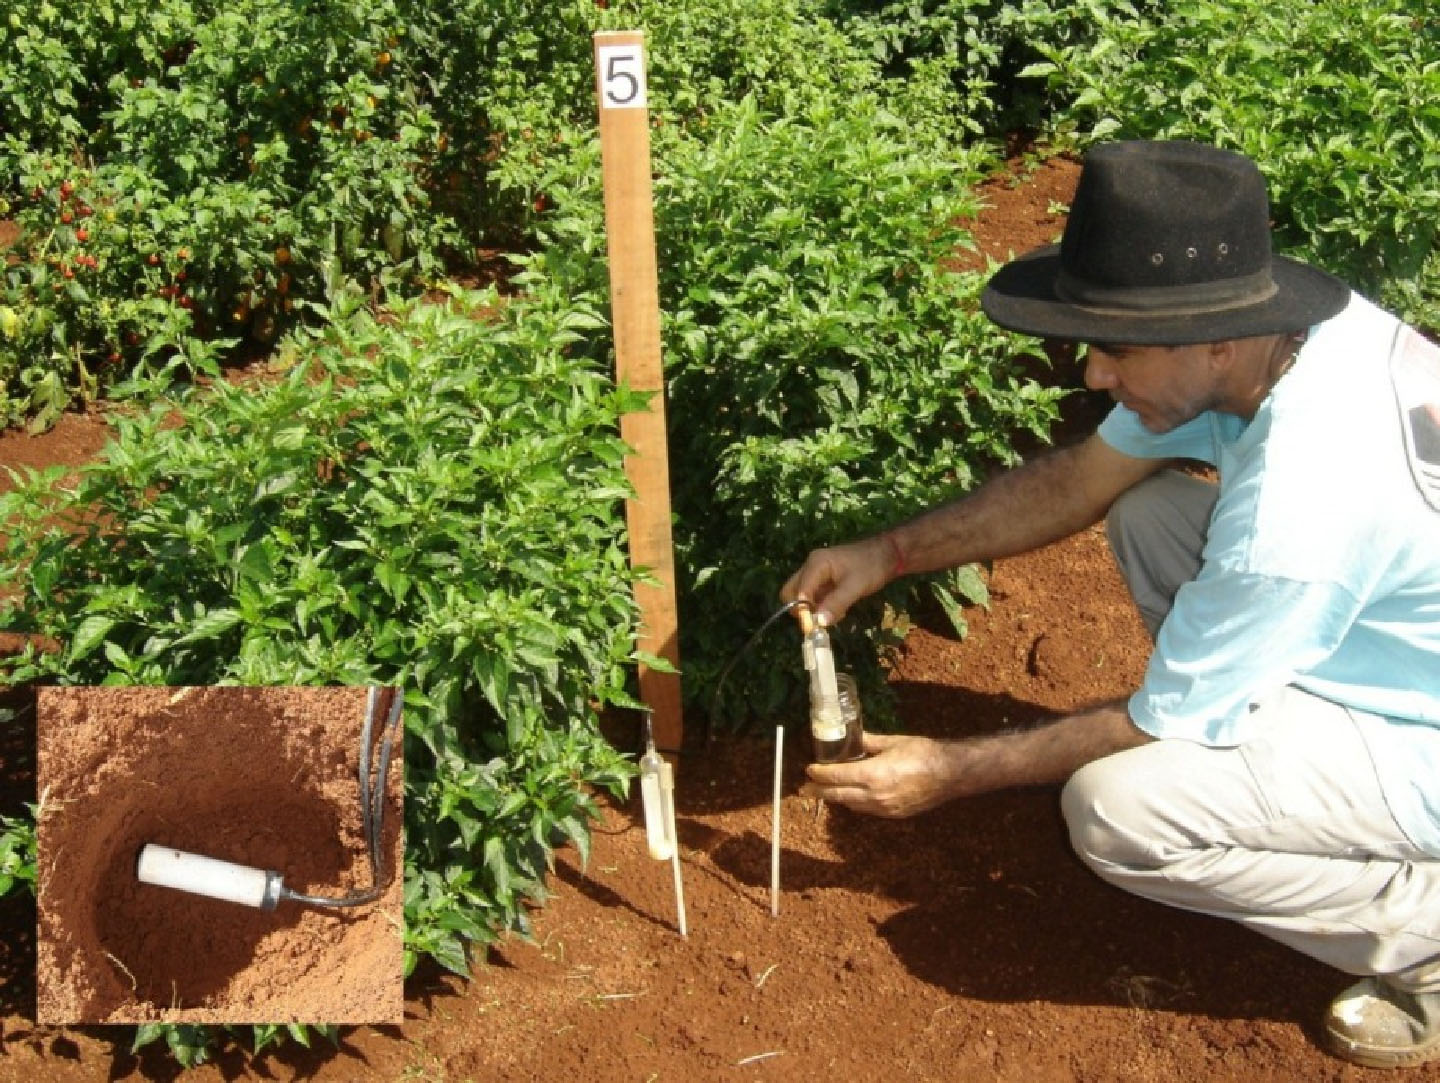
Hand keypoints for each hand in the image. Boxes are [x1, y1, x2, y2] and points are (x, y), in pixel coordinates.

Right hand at [780, 535, 893, 626]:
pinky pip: (815, 596)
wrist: (888, 554)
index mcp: (816, 564)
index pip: (798, 590)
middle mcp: (811, 567)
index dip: (802, 610)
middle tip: (819, 620)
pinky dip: (822, 606)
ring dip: (813, 609)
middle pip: (792, 592)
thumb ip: (836, 603)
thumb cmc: (871, 566)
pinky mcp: (824, 580)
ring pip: (803, 596)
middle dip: (802, 609)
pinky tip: (839, 610)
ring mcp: (817, 573)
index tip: (813, 626)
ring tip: (834, 614)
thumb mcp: (855, 586)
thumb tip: (819, 622)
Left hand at [800, 732, 959, 817]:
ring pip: (851, 805)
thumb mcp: (893, 742)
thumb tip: (854, 738)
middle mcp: (875, 795)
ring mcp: (884, 808)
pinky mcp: (894, 815)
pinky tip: (853, 796)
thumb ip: (869, 742)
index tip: (809, 769)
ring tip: (826, 791)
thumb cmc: (923, 753)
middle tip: (804, 789)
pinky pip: (867, 810)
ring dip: (837, 798)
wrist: (950, 774)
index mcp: (873, 774)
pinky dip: (855, 802)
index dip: (819, 774)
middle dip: (819, 791)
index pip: (836, 776)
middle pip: (838, 795)